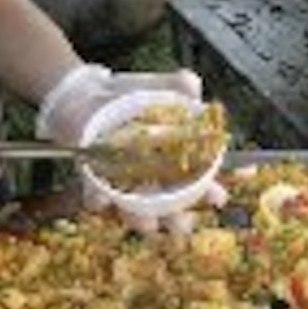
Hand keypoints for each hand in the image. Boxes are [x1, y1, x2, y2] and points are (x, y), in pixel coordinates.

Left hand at [36, 62, 224, 233]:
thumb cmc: (129, 96)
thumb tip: (192, 84)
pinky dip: (100, 200)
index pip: (201, 181)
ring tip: (148, 224)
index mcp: (175, 159)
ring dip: (143, 220)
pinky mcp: (95, 181)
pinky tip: (102, 199)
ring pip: (138, 212)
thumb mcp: (157, 87)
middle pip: (172, 208)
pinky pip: (98, 198)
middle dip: (179, 220)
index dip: (213, 191)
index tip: (219, 197)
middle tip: (183, 223)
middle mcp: (152, 178)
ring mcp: (125, 183)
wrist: (88, 95)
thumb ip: (178, 85)